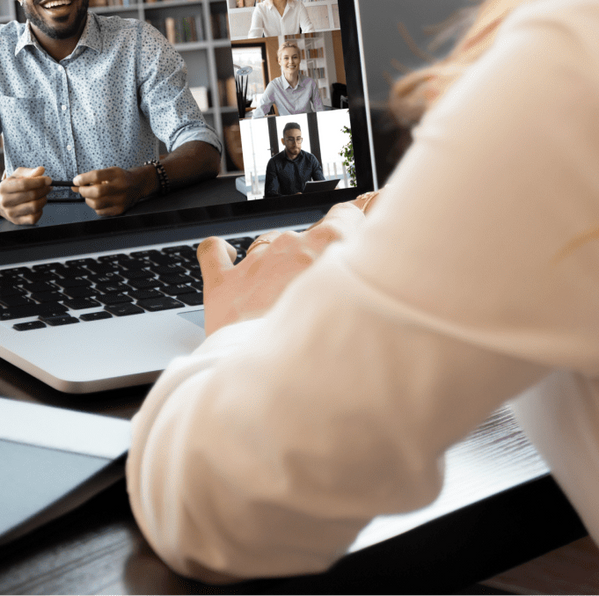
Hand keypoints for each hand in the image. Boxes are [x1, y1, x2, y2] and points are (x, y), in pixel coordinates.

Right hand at [0, 166, 51, 224]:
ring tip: (43, 195)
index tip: (48, 180)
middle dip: (44, 190)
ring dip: (43, 199)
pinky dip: (40, 210)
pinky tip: (38, 204)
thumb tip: (41, 170)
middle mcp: (5, 201)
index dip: (39, 181)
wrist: (0, 201)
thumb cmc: (12, 186)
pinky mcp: (17, 221)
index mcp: (4, 187)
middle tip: (48, 187)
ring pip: (34, 206)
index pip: (24, 184)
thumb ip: (30, 172)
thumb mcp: (18, 175)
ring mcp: (11, 212)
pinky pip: (34, 218)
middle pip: (32, 195)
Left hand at [72, 167, 140, 216]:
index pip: (96, 176)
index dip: (83, 179)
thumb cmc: (121, 178)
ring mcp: (121, 200)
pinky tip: (100, 201)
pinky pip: (100, 212)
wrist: (138, 185)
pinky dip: (95, 207)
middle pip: (96, 192)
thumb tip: (75, 185)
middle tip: (83, 189)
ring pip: (96, 204)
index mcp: (117, 174)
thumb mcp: (108, 172)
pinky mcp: (119, 210)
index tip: (76, 181)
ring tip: (92, 196)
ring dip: (88, 200)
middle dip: (84, 191)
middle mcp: (121, 187)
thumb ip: (91, 178)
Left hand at [198, 200, 368, 335]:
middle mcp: (291, 245)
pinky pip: (214, 252)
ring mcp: (256, 262)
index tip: (354, 239)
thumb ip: (368, 278)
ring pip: (268, 245)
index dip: (350, 226)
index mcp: (330, 243)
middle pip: (307, 236)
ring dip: (276, 264)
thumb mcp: (366, 305)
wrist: (279, 384)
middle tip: (321, 291)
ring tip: (282, 299)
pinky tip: (228, 256)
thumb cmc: (328, 351)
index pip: (346, 214)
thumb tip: (384, 267)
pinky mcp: (224, 283)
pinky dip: (220, 252)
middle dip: (314, 258)